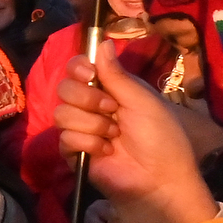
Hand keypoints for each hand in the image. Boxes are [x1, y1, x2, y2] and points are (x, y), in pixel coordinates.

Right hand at [53, 54, 215, 222]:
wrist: (157, 180)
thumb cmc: (160, 138)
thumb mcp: (143, 101)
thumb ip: (117, 75)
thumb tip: (103, 42)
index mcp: (112, 89)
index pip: (80, 68)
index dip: (78, 68)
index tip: (89, 74)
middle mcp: (93, 106)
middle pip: (65, 88)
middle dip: (87, 99)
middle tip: (111, 110)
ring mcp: (82, 129)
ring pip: (62, 113)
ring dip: (91, 125)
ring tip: (113, 137)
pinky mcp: (73, 152)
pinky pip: (64, 139)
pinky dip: (87, 144)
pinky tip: (106, 152)